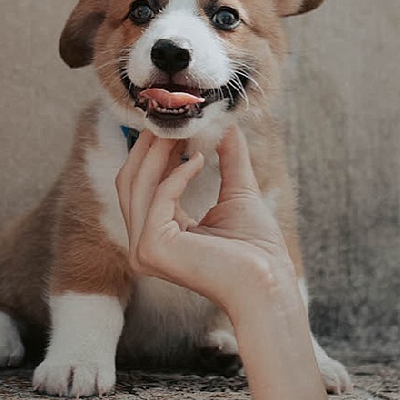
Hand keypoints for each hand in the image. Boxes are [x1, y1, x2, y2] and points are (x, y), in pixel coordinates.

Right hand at [115, 126, 298, 314]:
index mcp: (158, 235)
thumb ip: (228, 158)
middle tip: (173, 117)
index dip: (155, 149)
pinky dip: (177, 174)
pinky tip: (200, 159)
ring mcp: (143, 249)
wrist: (268, 282)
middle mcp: (143, 244)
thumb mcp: (238, 192)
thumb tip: (225, 124)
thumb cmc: (257, 249)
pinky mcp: (152, 247)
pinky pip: (158, 197)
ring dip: (159, 151)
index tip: (175, 121)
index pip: (142, 185)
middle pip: (130, 180)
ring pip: (137, 183)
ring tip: (184, 129)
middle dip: (149, 145)